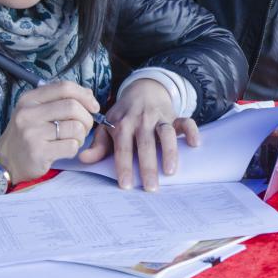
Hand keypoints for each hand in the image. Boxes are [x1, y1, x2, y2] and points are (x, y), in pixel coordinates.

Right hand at [0, 80, 99, 182]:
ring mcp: (32, 133)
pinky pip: (71, 146)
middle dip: (87, 118)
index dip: (85, 95)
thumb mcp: (37, 111)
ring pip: (75, 128)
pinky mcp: (38, 152)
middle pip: (73, 107)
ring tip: (72, 139)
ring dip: (81, 136)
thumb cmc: (29, 134)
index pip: (65, 87)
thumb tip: (88, 95)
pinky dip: (74, 148)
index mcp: (30, 99)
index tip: (94, 107)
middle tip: (85, 127)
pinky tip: (64, 150)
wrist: (7, 161)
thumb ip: (60, 100)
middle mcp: (28, 113)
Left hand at [78, 78, 199, 190]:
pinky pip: (186, 121)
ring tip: (171, 171)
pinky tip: (194, 144)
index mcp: (122, 125)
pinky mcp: (175, 116)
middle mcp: (141, 120)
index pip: (123, 148)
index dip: (124, 166)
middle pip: (145, 144)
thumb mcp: (107, 126)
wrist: (143, 90)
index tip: (126, 185)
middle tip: (151, 188)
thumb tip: (83, 158)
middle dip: (148, 166)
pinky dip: (192, 131)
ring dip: (170, 152)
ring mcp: (159, 117)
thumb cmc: (123, 115)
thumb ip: (98, 144)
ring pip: (166, 133)